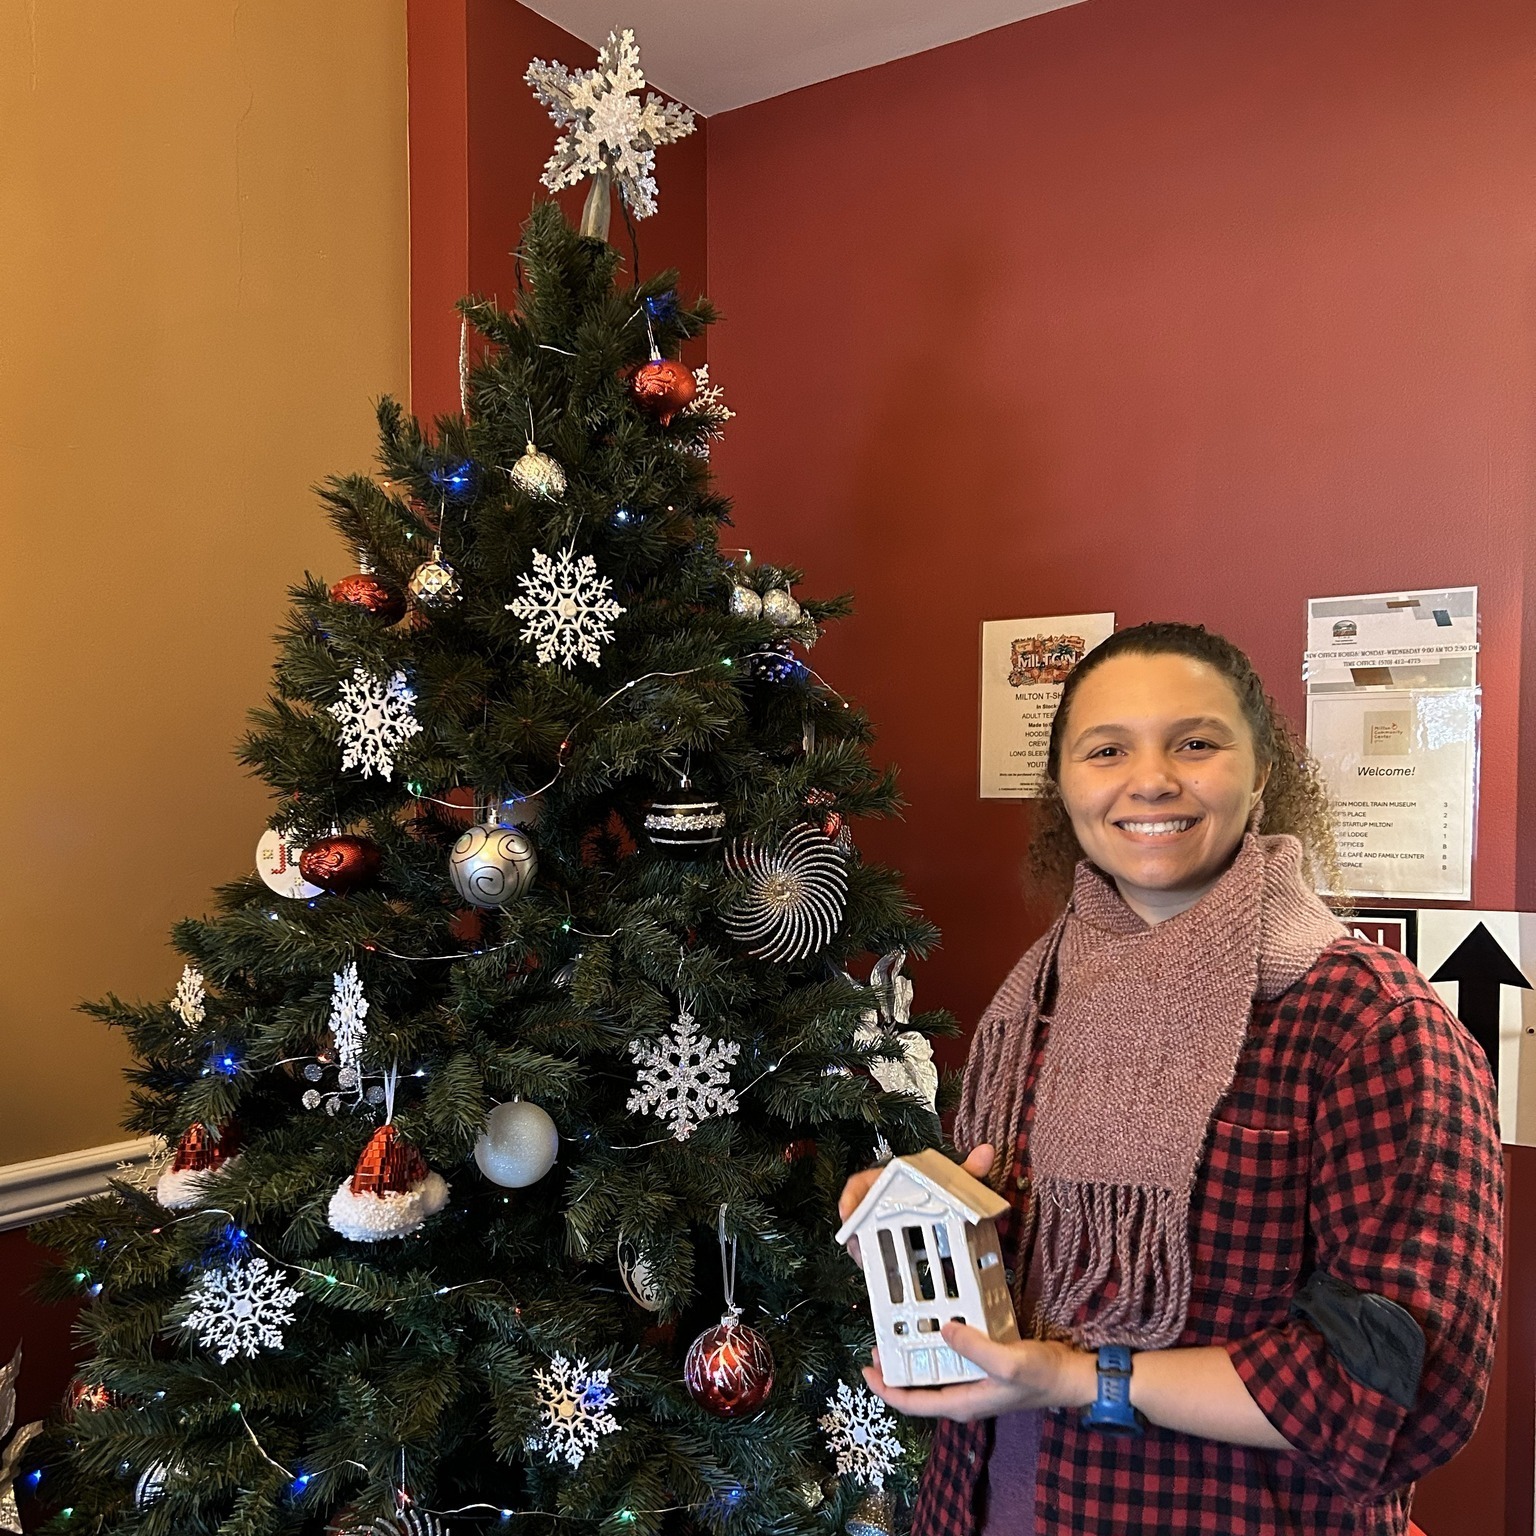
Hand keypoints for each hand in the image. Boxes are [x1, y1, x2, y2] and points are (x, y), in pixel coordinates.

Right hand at [837, 1144, 996, 1264]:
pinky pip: (878, 1252)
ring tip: (868, 1262)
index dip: (850, 1198)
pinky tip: (886, 1273)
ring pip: (866, 1236)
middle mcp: (881, 1202)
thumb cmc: (940, 1189)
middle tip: (856, 1247)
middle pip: (859, 1215)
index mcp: (890, 1181)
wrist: (944, 1206)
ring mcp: (881, 1224)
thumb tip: (987, 1151)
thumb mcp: (952, 1181)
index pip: (862, 1184)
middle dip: (854, 1232)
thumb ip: (967, 1169)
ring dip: (865, 1249)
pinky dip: (880, 1263)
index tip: (847, 1213)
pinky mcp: (888, 1244)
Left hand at [863, 1328, 1096, 1422]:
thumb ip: (974, 1347)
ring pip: (933, 1372)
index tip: (865, 1368)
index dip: (885, 1389)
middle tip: (878, 1341)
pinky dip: (937, 1344)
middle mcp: (961, 1397)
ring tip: (898, 1330)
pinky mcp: (982, 1369)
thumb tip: (942, 1329)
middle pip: (918, 1387)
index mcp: (961, 1403)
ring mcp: (972, 1383)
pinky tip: (934, 1324)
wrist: (1070, 1376)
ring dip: (914, 1355)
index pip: (912, 1403)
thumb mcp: (1007, 1362)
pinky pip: (951, 1359)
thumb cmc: (1040, 1376)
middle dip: (895, 1369)